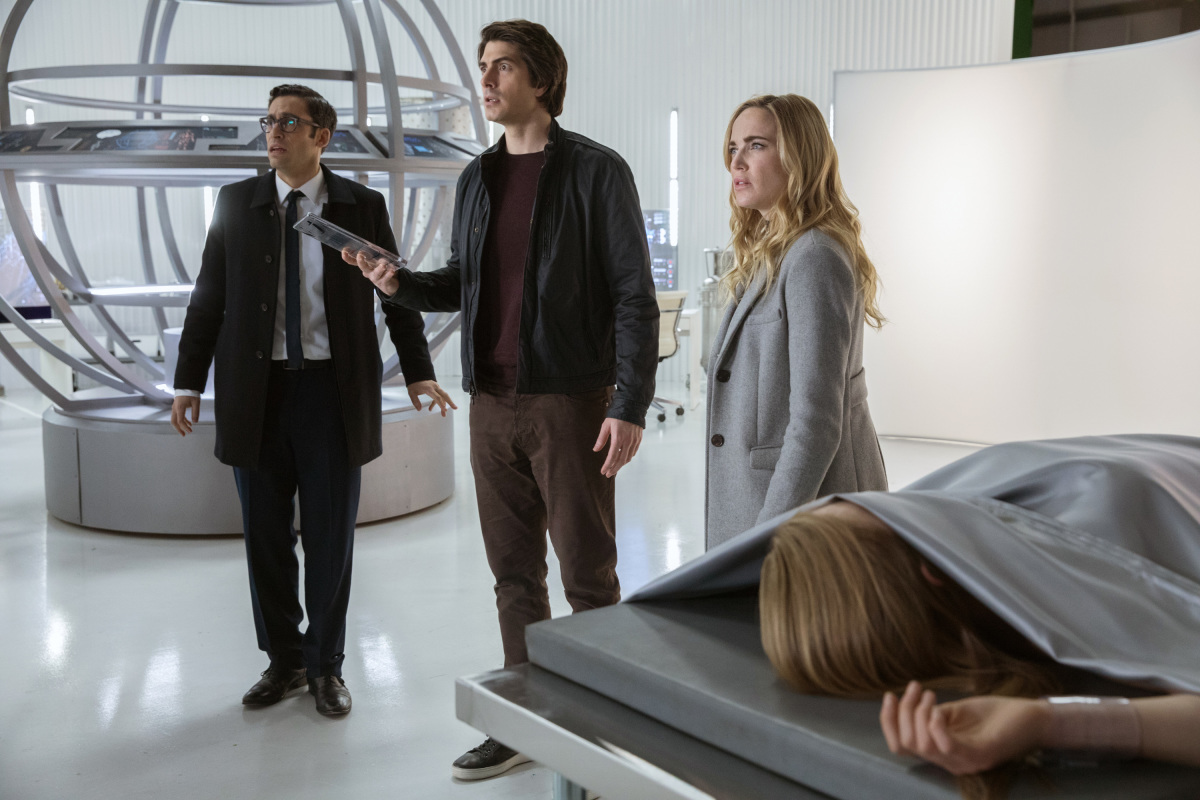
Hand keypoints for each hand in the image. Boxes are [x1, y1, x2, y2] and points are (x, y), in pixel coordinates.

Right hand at [171, 395, 199, 436]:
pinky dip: (182, 420)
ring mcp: (175, 407)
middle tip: (184, 435)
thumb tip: (195, 422)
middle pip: (173, 422)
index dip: (185, 427)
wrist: (187, 385)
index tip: (190, 431)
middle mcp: (175, 408)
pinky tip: (189, 423)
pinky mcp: (177, 406)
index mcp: (179, 408)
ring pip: (174, 419)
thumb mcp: (196, 403)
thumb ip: (195, 412)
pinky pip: (178, 415)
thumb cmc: (191, 393)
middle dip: (178, 429)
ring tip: (187, 431)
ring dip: (180, 426)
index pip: (180, 421)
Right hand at [343, 247, 399, 295]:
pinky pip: (386, 278)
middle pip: (363, 267)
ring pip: (376, 274)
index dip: (348, 257)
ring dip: (379, 269)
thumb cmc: (380, 269)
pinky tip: (392, 270)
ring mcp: (376, 278)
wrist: (389, 285)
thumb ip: (373, 254)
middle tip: (360, 255)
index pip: (353, 261)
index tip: (344, 251)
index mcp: (365, 265)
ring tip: (383, 265)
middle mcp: (368, 272)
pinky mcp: (384, 282)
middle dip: (361, 262)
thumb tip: (370, 246)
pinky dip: (389, 274)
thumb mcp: (375, 261)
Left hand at [406, 379, 456, 415]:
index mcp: (429, 388)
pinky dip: (436, 402)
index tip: (444, 409)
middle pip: (444, 395)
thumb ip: (415, 401)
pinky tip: (430, 408)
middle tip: (455, 408)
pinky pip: (438, 396)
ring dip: (444, 404)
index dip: (441, 404)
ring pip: (443, 396)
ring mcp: (436, 387)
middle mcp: (435, 387)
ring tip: (444, 413)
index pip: (437, 397)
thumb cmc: (414, 383)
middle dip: (450, 402)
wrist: (416, 375)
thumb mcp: (411, 392)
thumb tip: (419, 409)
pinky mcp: (436, 388)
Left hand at [593, 418, 641, 477]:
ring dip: (621, 465)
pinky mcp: (638, 440)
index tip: (603, 471)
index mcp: (618, 438)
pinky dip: (627, 458)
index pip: (612, 456)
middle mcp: (627, 441)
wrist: (632, 407)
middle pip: (621, 460)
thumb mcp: (606, 425)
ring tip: (614, 468)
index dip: (607, 465)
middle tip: (608, 474)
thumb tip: (595, 450)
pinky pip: (633, 452)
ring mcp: (634, 441)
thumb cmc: (617, 415)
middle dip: (614, 469)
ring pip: (628, 458)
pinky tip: (623, 459)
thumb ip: (601, 439)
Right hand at [880, 681, 1049, 775]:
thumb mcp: (955, 712)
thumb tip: (908, 705)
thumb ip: (931, 714)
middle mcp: (950, 762)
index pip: (901, 747)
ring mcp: (965, 761)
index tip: (889, 695)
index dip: (888, 722)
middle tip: (915, 688)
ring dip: (918, 714)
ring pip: (922, 745)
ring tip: (929, 693)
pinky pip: (946, 745)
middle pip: (908, 743)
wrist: (1032, 719)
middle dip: (903, 712)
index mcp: (941, 752)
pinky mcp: (980, 754)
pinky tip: (938, 708)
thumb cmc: (995, 715)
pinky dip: (935, 725)